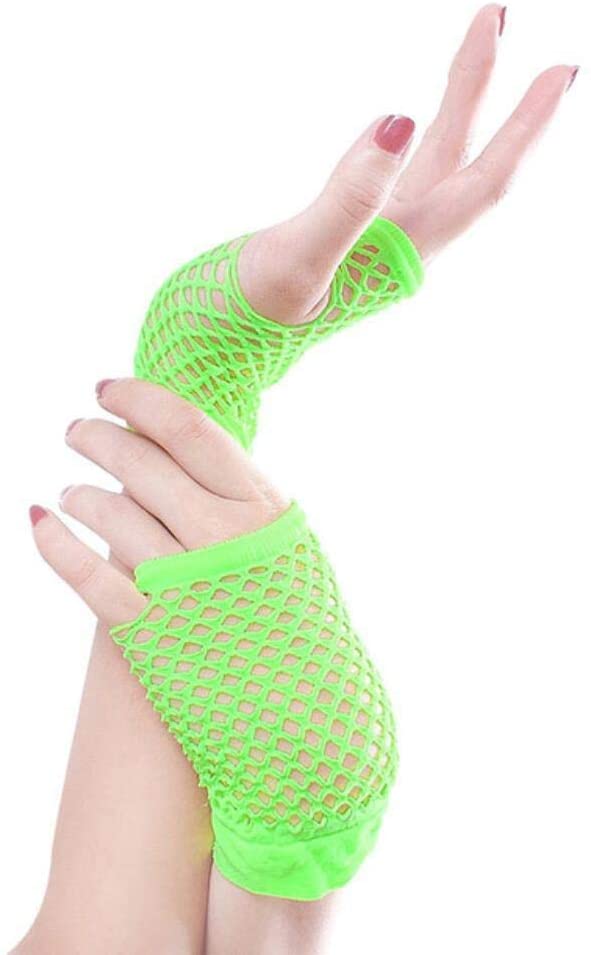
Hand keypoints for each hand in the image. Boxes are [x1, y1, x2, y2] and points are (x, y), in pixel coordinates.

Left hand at [29, 378, 286, 623]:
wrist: (307, 712)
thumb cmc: (297, 623)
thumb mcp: (288, 547)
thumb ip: (245, 499)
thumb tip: (191, 450)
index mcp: (261, 507)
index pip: (188, 429)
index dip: (139, 399)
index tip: (108, 390)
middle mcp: (223, 537)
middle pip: (140, 462)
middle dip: (97, 436)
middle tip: (76, 430)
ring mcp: (186, 583)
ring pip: (109, 512)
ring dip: (79, 493)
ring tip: (70, 492)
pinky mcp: (152, 631)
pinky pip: (87, 575)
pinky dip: (55, 543)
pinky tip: (40, 521)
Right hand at [238, 4, 576, 324]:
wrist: (211, 349)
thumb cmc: (248, 319)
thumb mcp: (298, 259)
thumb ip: (348, 199)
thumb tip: (400, 123)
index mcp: (402, 252)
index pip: (483, 183)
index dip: (526, 128)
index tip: (562, 71)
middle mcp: (400, 243)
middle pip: (462, 159)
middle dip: (489, 90)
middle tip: (500, 18)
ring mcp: (373, 238)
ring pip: (430, 160)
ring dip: (456, 100)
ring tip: (475, 41)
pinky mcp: (345, 234)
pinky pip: (394, 173)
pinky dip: (411, 134)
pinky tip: (409, 122)